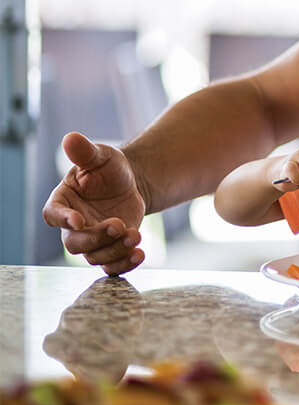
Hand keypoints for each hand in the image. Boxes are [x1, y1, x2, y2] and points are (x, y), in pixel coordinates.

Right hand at [41, 132, 145, 275]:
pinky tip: (139, 254)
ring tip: (136, 235)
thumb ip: (85, 152)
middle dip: (97, 238)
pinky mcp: (111, 249)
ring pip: (95, 257)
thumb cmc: (109, 168)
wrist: (131, 183)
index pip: (53, 215)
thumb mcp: (101, 156)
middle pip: (75, 243)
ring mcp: (92, 241)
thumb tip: (70, 138)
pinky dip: (125, 265)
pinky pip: (112, 266)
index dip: (64, 220)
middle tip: (119, 225)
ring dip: (116, 250)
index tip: (79, 220)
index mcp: (63, 202)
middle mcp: (73, 226)